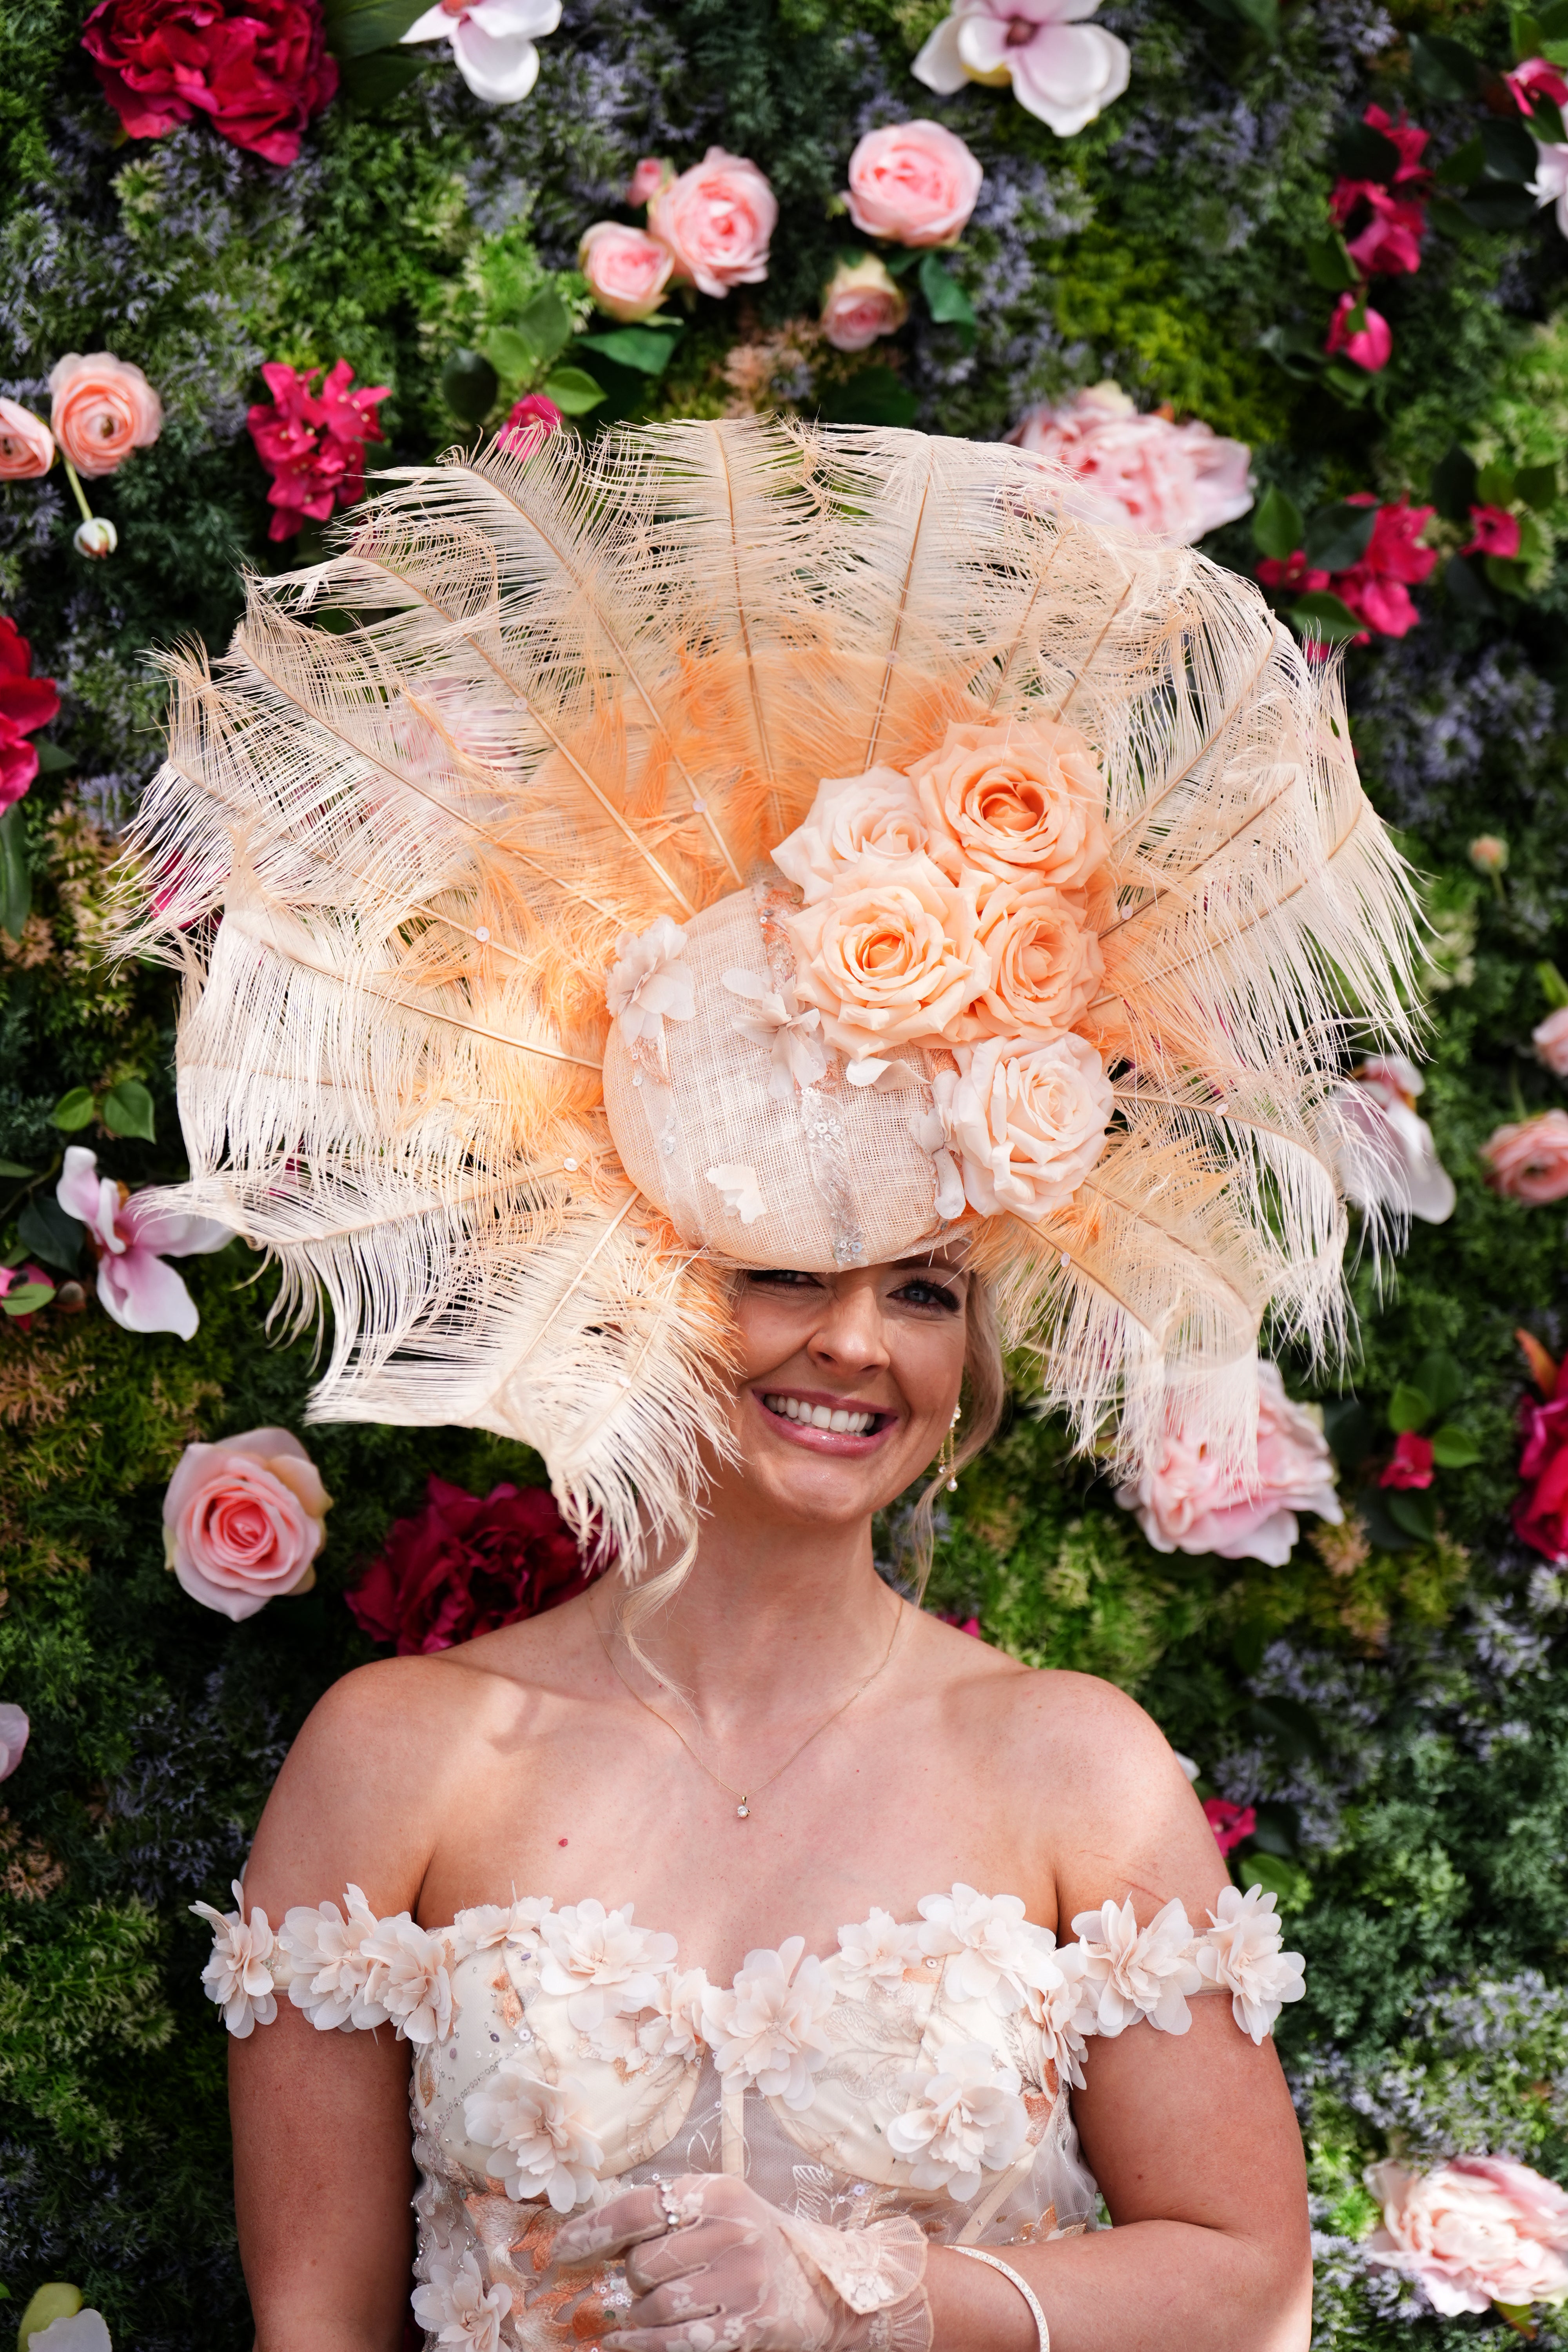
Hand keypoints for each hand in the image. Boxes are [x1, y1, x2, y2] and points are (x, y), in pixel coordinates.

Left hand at [553, 2173, 930, 2351]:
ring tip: (640, 2312)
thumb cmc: (755, 2241)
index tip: (559, 2251)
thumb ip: (667, 2214)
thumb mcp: (718, 2209)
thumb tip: (593, 2232)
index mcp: (718, 2191)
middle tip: (635, 2283)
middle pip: (642, 2263)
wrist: (824, 2283)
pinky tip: (625, 2341)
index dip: (591, 2230)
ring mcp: (742, 2278)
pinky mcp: (747, 2323)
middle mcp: (731, 2229)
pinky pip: (675, 2339)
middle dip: (628, 2279)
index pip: (637, 2207)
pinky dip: (642, 2343)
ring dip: (637, 2314)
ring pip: (655, 2304)